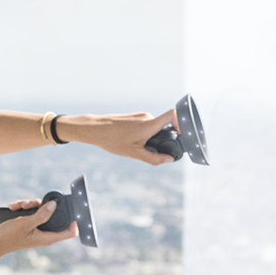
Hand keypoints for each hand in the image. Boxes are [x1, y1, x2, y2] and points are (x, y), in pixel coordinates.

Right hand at [0, 198, 77, 257]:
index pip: (70, 232)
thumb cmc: (9, 237)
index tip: (73, 208)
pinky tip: (14, 207)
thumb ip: (41, 215)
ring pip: (41, 210)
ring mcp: (37, 227)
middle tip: (30, 205)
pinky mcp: (30, 223)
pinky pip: (32, 211)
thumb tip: (54, 205)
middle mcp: (45, 232)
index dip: (75, 221)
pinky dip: (23, 207)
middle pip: (54, 214)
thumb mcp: (25, 224)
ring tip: (18, 206)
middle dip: (43, 205)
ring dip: (29, 205)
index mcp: (48, 237)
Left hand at [58, 110, 179, 165]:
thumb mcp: (134, 153)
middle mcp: (146, 117)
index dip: (181, 123)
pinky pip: (146, 125)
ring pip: (154, 126)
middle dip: (162, 138)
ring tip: (136, 145)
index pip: (172, 115)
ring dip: (151, 137)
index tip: (181, 134)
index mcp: (149, 124)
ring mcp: (139, 115)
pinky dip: (144, 134)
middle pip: (164, 125)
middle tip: (152, 149)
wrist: (94, 129)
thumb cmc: (112, 140)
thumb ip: (153, 158)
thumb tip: (169, 159)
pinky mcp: (133, 116)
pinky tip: (131, 141)